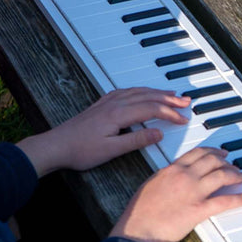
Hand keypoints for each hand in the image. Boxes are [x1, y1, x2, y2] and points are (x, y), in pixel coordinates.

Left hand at [16, 88, 191, 176]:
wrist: (55, 146)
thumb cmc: (80, 150)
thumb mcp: (111, 150)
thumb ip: (136, 141)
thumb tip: (158, 134)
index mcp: (118, 114)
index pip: (151, 110)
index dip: (169, 113)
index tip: (182, 119)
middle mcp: (114, 104)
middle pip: (148, 97)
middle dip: (169, 98)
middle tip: (186, 101)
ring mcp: (107, 102)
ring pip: (138, 91)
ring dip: (157, 92)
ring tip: (172, 94)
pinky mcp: (102, 104)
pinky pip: (127, 91)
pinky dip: (141, 90)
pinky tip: (144, 92)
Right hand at [110, 147, 241, 241]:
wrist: (137, 232)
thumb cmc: (139, 214)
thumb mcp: (150, 185)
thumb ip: (166, 177)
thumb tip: (176, 174)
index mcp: (171, 169)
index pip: (197, 152)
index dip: (212, 151)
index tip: (219, 152)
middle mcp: (184, 176)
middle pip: (212, 160)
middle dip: (226, 161)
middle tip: (233, 163)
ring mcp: (193, 192)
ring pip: (221, 175)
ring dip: (235, 174)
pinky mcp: (199, 210)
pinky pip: (226, 201)